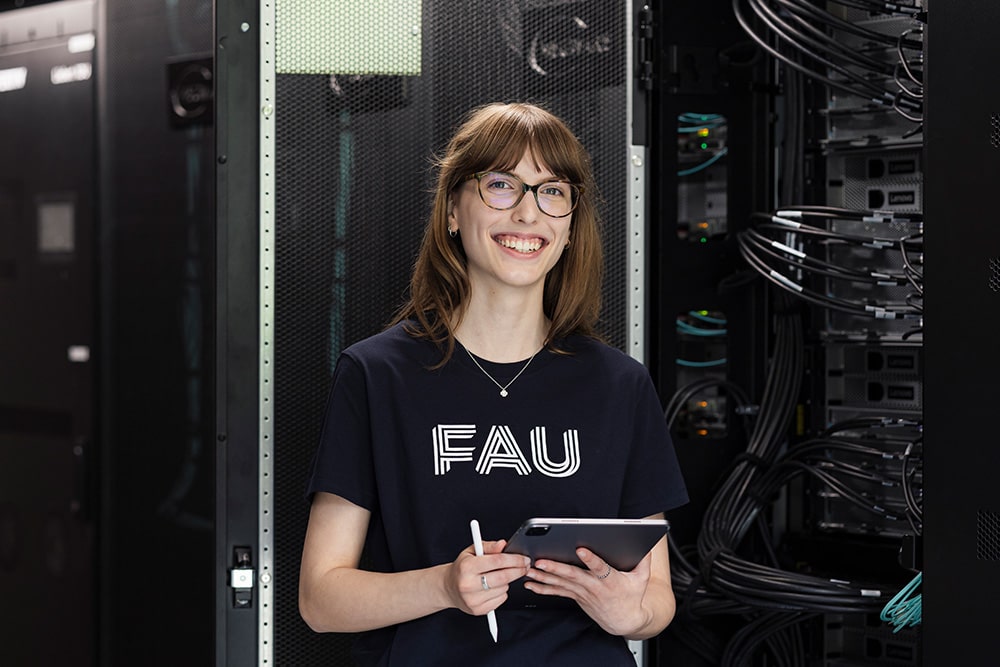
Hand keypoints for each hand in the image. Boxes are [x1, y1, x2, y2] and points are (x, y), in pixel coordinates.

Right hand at [446, 539, 530, 616]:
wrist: (448, 587)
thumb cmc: (462, 568)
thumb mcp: (472, 551)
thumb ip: (489, 546)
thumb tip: (503, 544)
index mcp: (467, 567)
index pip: (497, 561)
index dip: (515, 559)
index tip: (524, 558)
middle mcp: (468, 584)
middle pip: (503, 577)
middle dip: (518, 571)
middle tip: (525, 566)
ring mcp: (473, 599)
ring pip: (504, 588)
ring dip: (507, 581)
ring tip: (498, 576)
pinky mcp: (478, 610)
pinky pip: (501, 599)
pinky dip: (502, 592)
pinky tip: (493, 587)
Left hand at [523, 547, 653, 635]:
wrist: (623, 621)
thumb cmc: (631, 596)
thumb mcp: (642, 578)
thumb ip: (644, 560)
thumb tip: (646, 542)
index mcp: (611, 580)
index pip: (600, 568)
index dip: (591, 559)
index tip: (581, 549)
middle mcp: (594, 587)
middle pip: (573, 576)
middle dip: (556, 568)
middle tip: (542, 561)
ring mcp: (583, 593)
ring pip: (561, 584)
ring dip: (544, 577)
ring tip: (529, 569)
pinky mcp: (576, 597)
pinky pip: (557, 593)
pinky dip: (542, 589)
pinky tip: (530, 584)